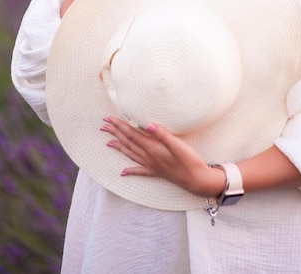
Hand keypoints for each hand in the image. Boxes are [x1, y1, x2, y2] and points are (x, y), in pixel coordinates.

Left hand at [100, 117, 225, 197]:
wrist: (197, 180)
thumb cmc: (189, 161)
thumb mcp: (178, 145)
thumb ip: (162, 134)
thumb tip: (147, 124)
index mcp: (152, 148)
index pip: (132, 134)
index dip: (120, 126)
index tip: (108, 119)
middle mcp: (148, 157)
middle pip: (128, 142)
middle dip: (115, 133)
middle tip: (103, 126)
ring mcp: (152, 166)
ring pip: (131, 154)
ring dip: (119, 147)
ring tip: (108, 143)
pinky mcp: (157, 172)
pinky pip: (140, 171)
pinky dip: (130, 171)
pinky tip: (123, 173)